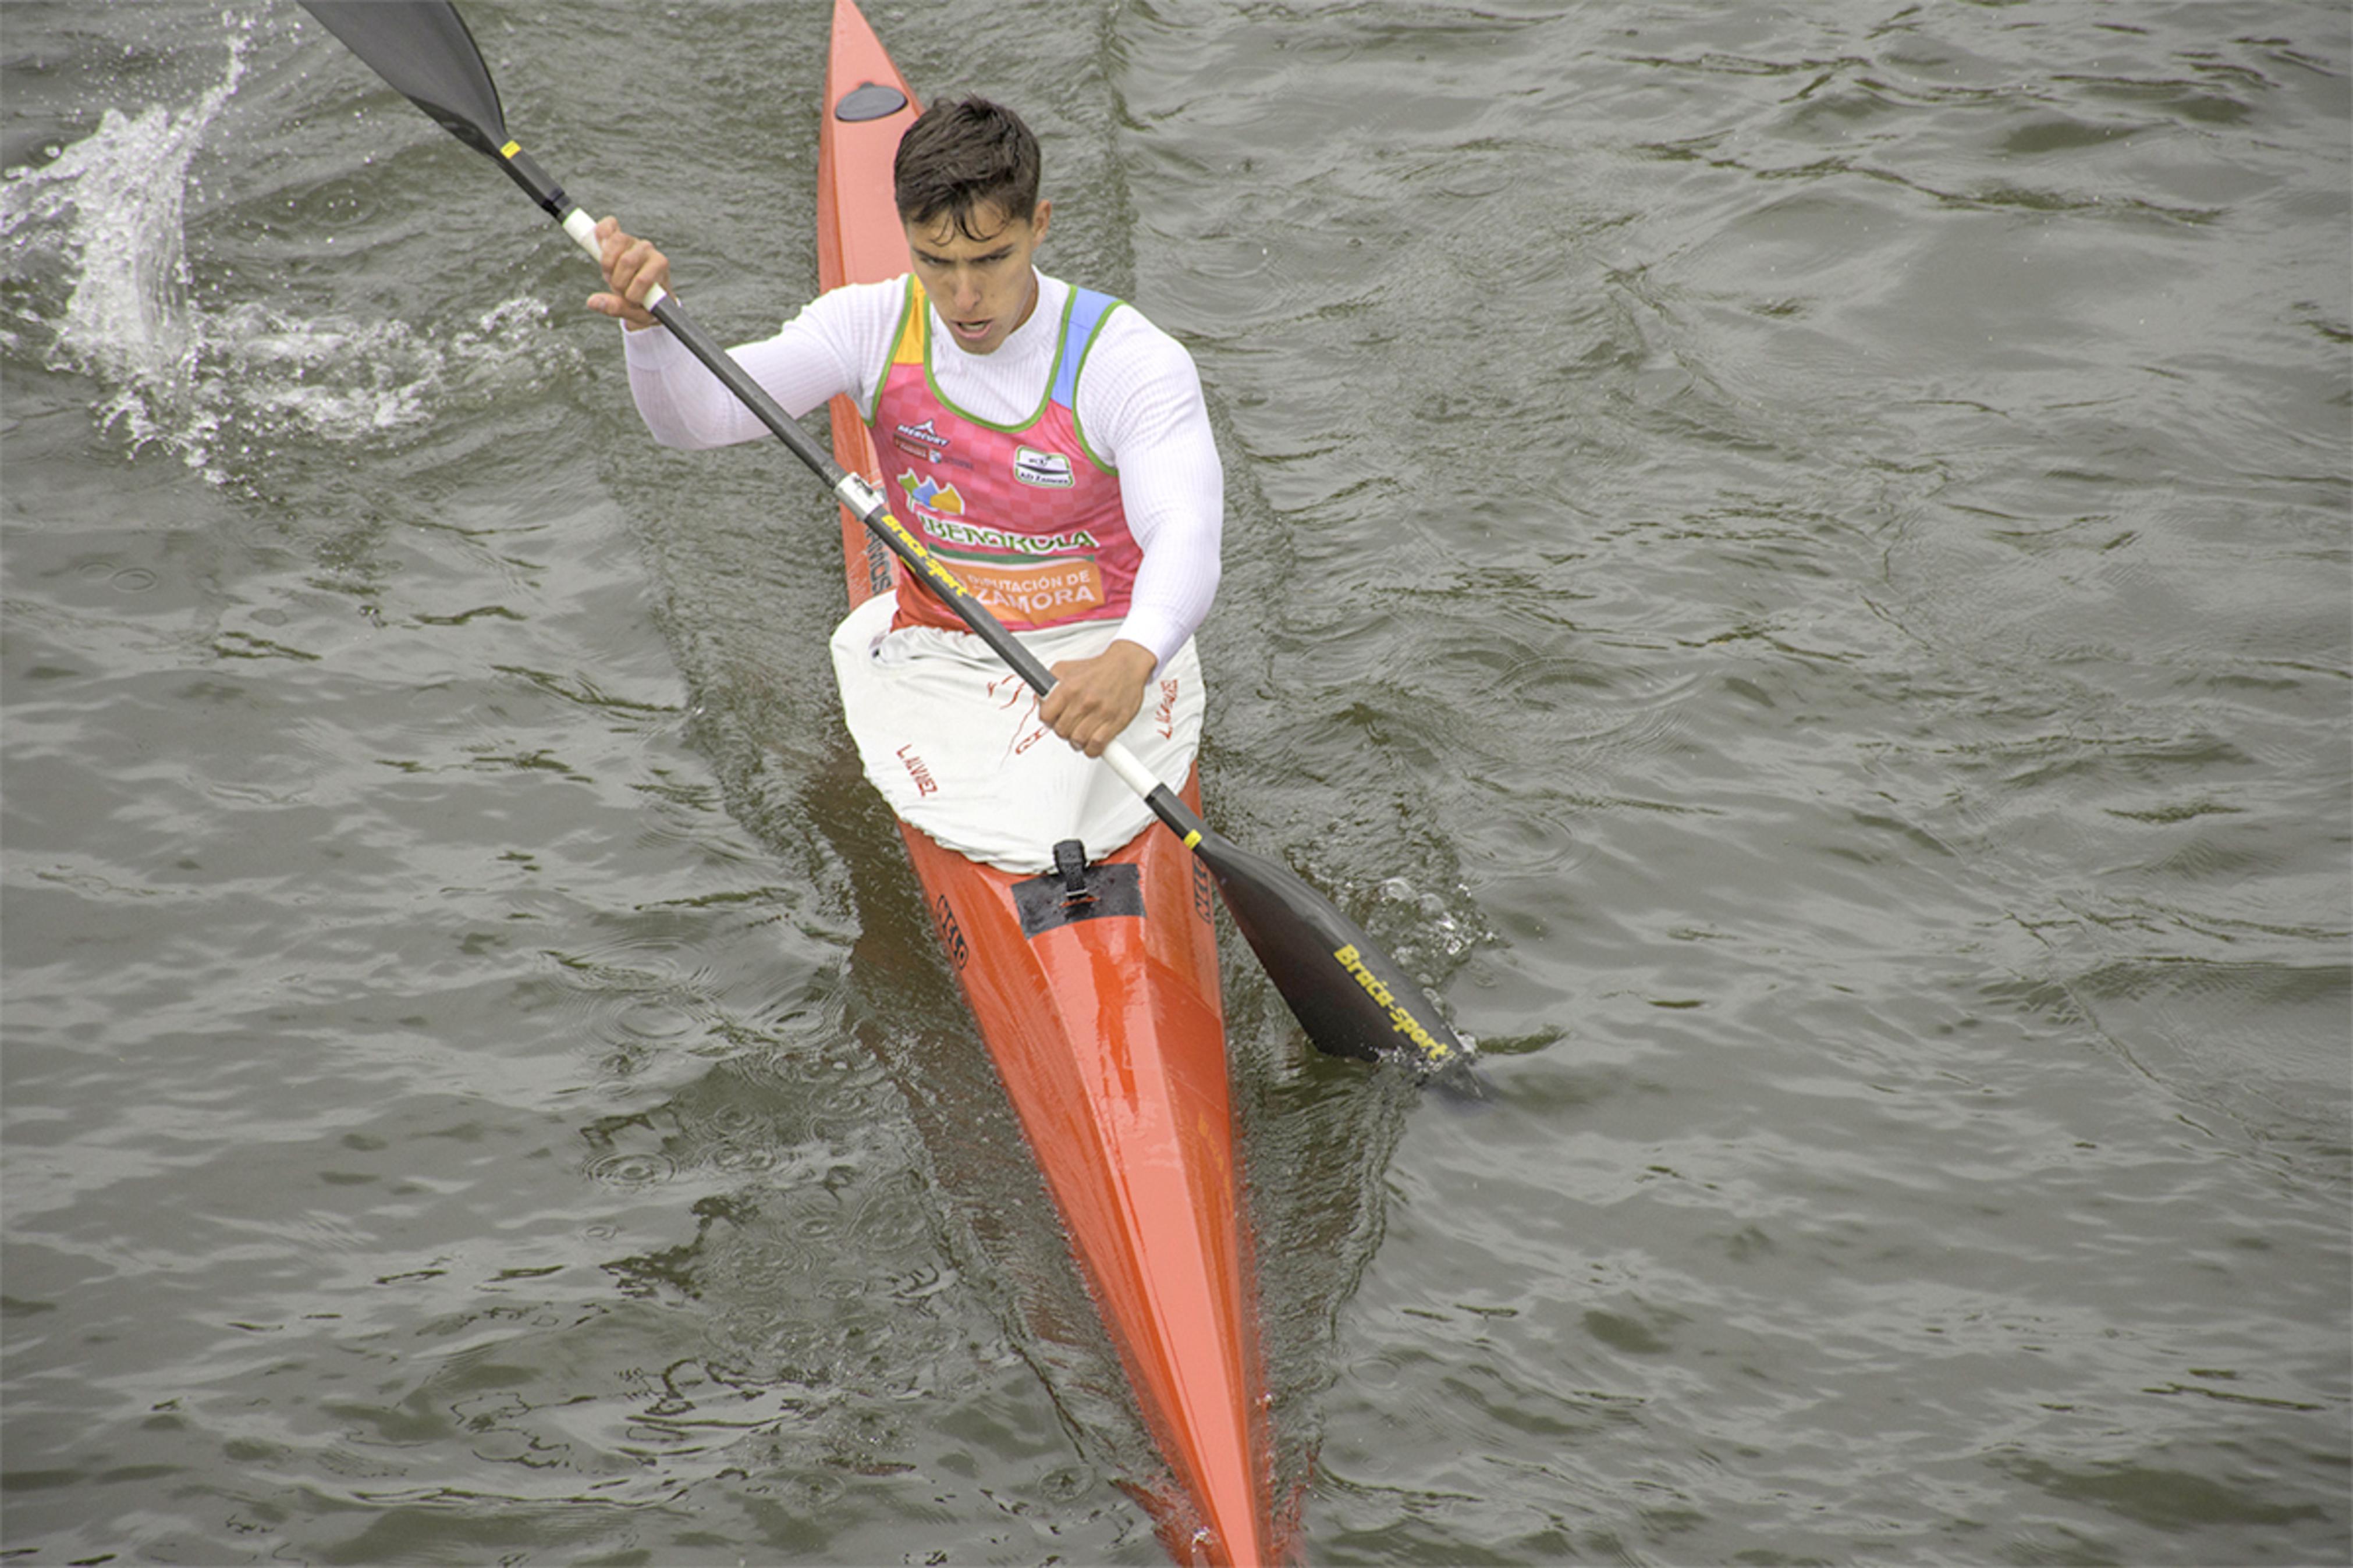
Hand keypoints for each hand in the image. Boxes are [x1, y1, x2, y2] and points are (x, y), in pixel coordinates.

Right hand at [586, 216, 669, 330]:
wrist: (648, 293)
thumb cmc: (647, 303)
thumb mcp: (637, 312)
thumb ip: (617, 308)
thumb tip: (592, 301)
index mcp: (660, 265)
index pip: (642, 280)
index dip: (631, 294)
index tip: (631, 302)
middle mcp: (649, 249)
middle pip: (627, 261)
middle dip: (618, 282)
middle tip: (618, 290)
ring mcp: (634, 241)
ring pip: (617, 242)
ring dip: (607, 264)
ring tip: (611, 276)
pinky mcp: (619, 236)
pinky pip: (608, 226)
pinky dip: (601, 233)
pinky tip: (601, 246)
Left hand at [1040, 639, 1156, 758]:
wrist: (1126, 666)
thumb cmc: (1097, 669)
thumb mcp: (1066, 668)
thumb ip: (1048, 683)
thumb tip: (1040, 699)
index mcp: (1069, 688)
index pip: (1046, 716)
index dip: (1048, 721)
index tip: (1053, 720)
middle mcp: (1084, 701)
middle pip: (1061, 731)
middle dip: (1063, 731)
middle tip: (1069, 727)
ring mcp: (1100, 713)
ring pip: (1078, 741)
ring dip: (1077, 742)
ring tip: (1080, 735)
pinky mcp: (1115, 722)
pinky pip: (1097, 746)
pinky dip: (1092, 749)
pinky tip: (1092, 743)